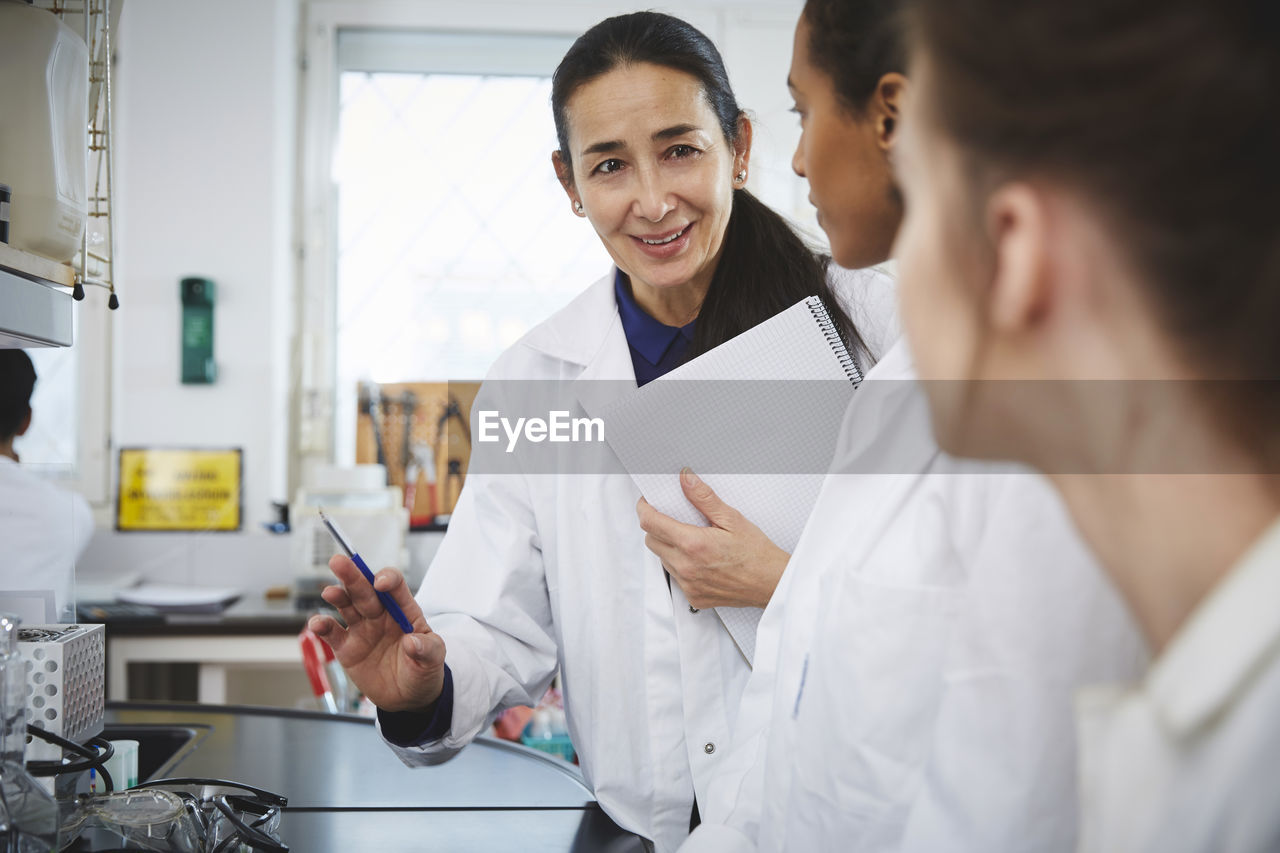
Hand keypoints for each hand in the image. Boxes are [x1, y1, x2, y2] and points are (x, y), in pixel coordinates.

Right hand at [307, 555, 446, 712]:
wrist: (408, 696)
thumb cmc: (424, 670)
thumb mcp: (433, 660)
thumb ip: (427, 649)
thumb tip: (413, 642)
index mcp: (404, 611)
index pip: (395, 587)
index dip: (387, 580)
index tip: (380, 583)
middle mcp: (380, 615)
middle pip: (365, 590)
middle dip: (353, 576)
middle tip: (339, 561)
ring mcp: (362, 629)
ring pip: (347, 606)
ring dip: (337, 596)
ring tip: (330, 592)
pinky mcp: (347, 647)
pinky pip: (332, 634)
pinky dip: (322, 626)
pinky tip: (317, 622)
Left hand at [636, 468, 788, 609]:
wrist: (772, 583)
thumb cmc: (757, 553)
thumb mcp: (732, 518)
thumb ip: (703, 498)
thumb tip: (685, 479)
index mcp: (693, 544)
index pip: (650, 523)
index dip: (644, 508)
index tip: (647, 502)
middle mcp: (686, 567)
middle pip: (651, 541)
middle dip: (657, 526)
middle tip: (674, 518)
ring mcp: (688, 585)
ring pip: (662, 559)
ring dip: (668, 546)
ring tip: (692, 540)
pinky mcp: (693, 597)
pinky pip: (675, 577)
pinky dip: (680, 565)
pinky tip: (699, 559)